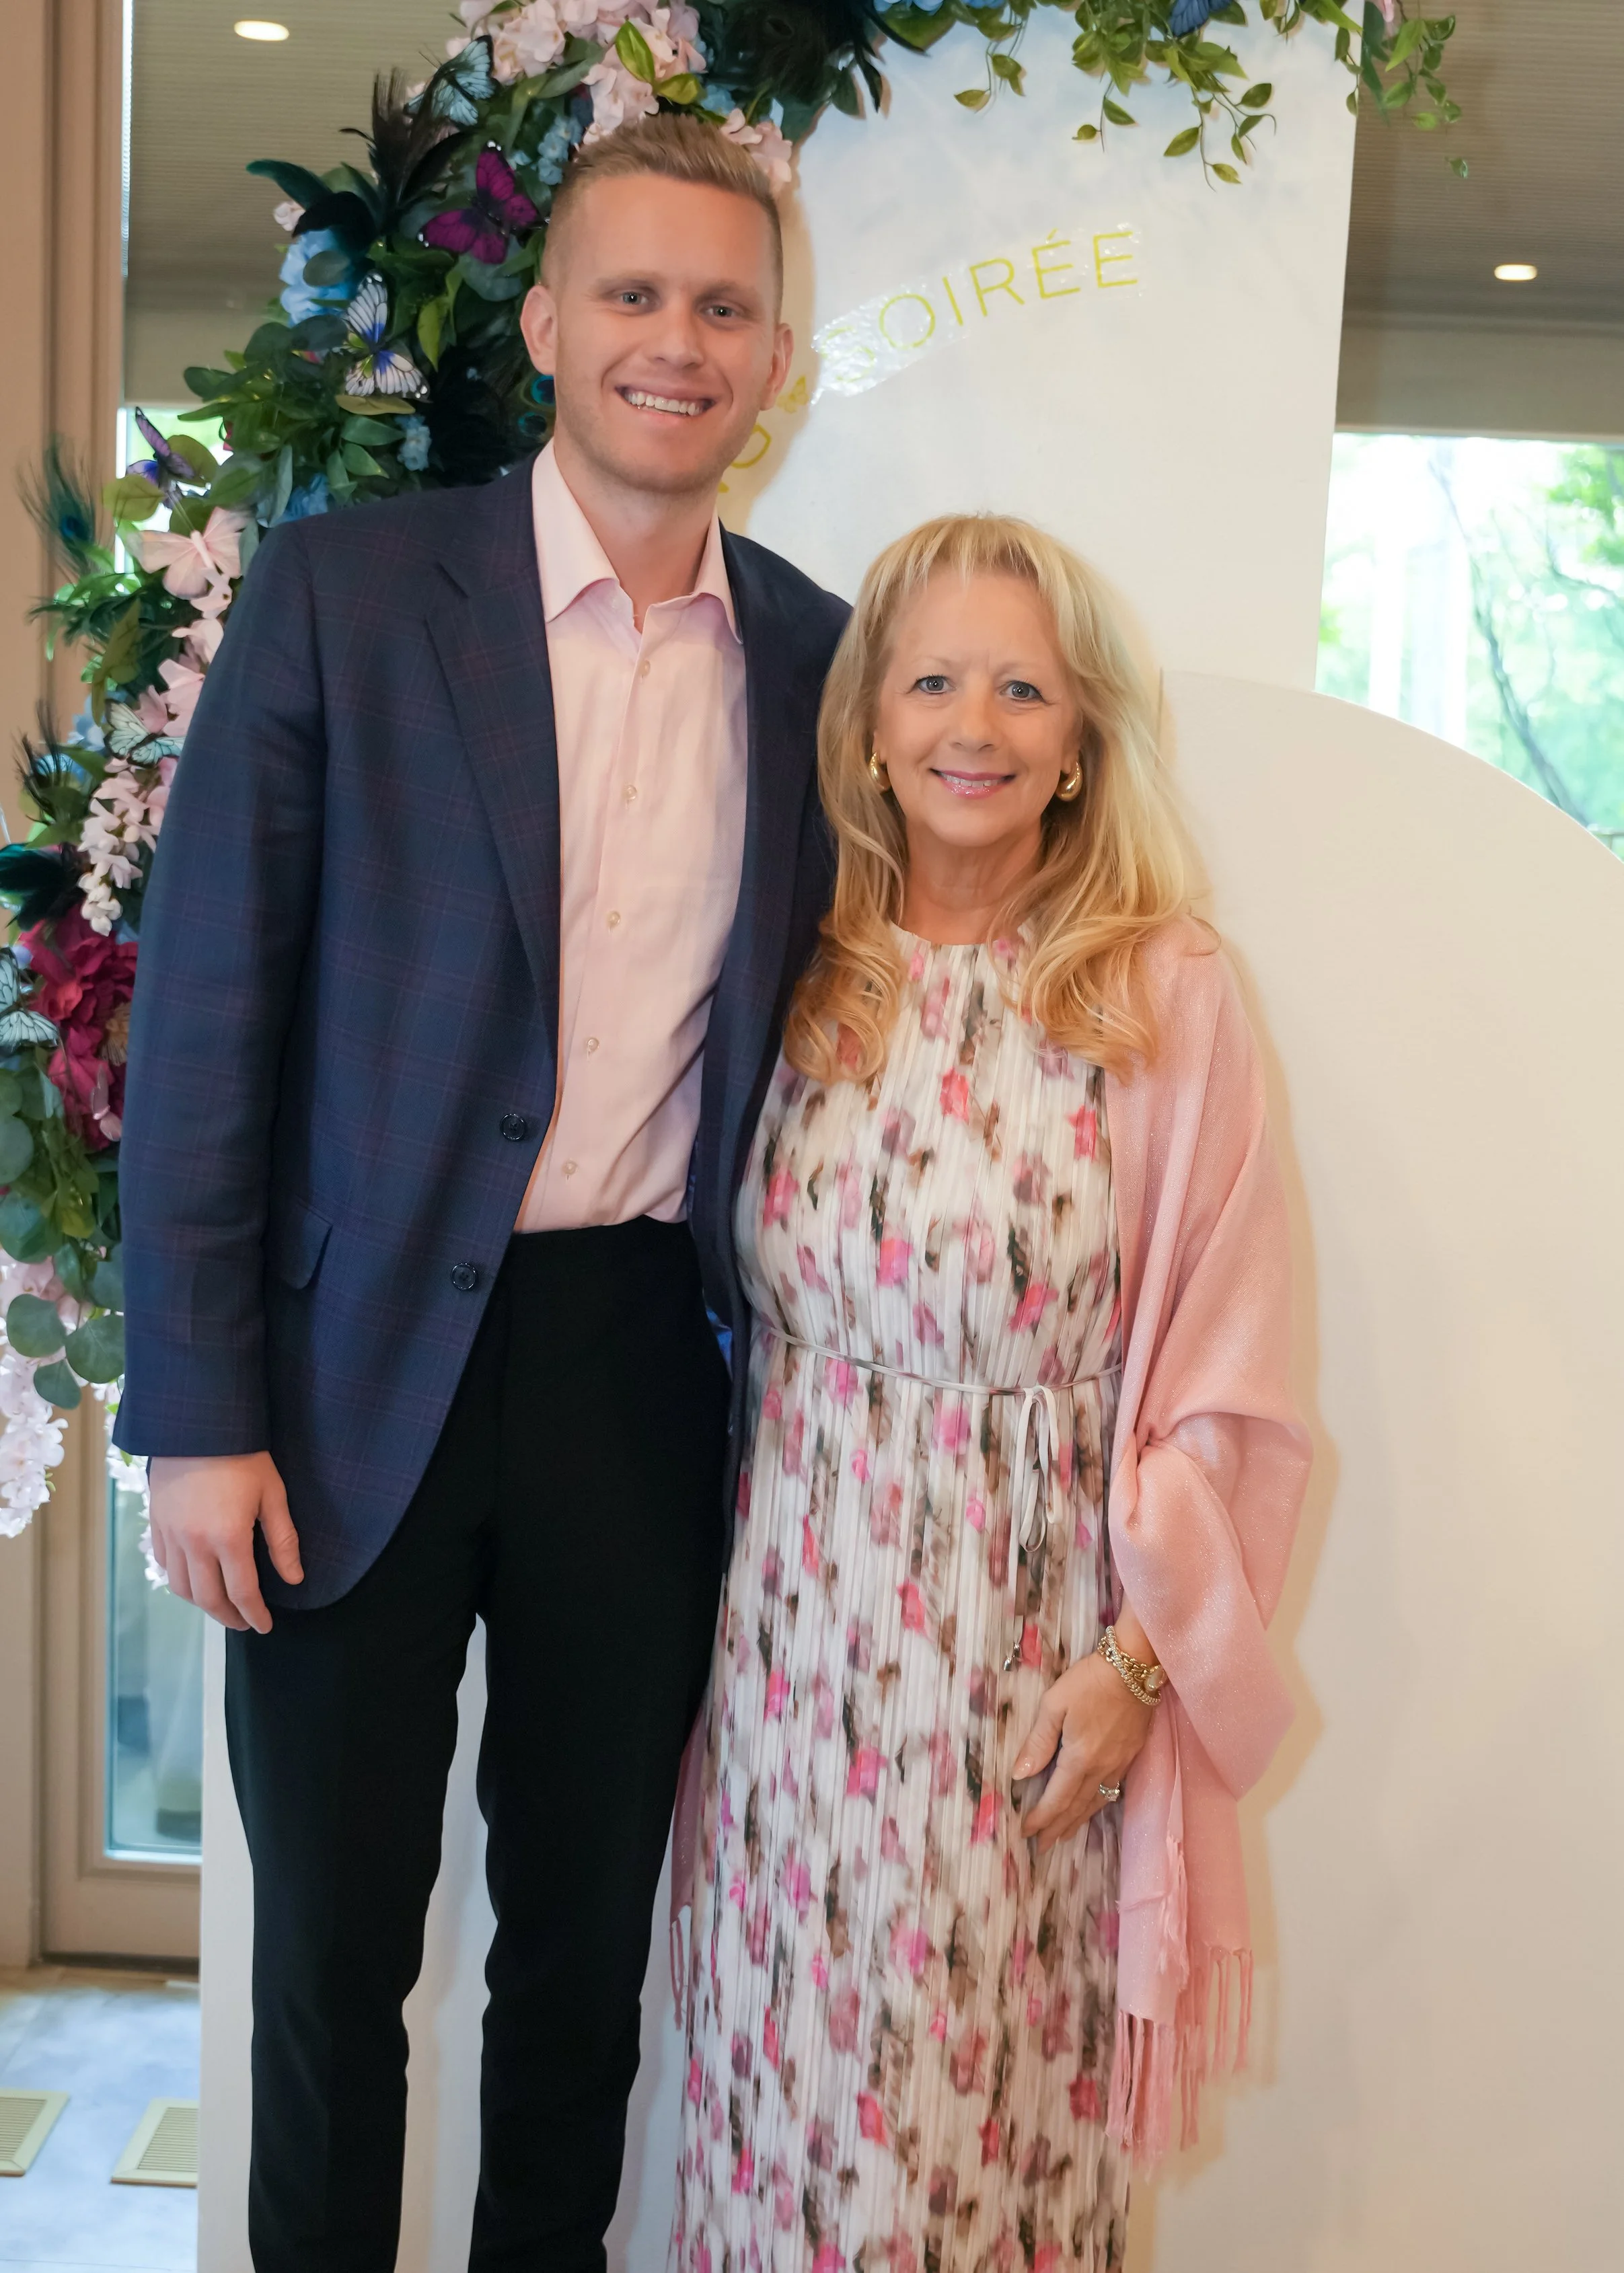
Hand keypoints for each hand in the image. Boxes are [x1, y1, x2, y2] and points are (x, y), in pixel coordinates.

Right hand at [148, 1452, 301, 1633]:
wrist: (199, 1424)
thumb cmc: (243, 1455)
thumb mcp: (273, 1495)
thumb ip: (283, 1540)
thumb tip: (294, 1578)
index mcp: (228, 1537)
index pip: (242, 1593)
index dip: (254, 1615)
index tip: (264, 1626)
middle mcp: (195, 1543)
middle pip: (209, 1599)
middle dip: (229, 1618)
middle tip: (244, 1623)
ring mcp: (171, 1534)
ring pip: (181, 1587)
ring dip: (202, 1604)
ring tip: (221, 1606)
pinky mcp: (157, 1523)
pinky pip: (164, 1564)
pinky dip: (179, 1579)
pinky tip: (194, 1579)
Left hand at [1012, 1649, 1154, 1854]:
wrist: (1136, 1668)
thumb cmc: (1090, 1681)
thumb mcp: (1055, 1704)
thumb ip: (1038, 1742)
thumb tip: (1019, 1775)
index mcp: (1079, 1759)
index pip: (1056, 1800)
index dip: (1040, 1819)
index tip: (1025, 1833)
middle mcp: (1101, 1769)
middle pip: (1077, 1808)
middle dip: (1057, 1829)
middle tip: (1041, 1847)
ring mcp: (1120, 1764)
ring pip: (1096, 1802)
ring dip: (1077, 1822)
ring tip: (1063, 1835)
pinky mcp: (1131, 1756)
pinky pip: (1111, 1791)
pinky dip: (1096, 1806)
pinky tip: (1092, 1807)